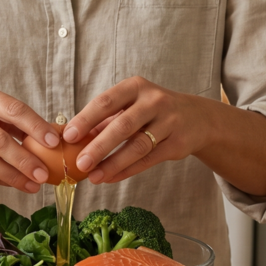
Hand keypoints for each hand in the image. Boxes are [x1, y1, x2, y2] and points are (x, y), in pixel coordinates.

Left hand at [62, 76, 214, 184]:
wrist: (197, 117)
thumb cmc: (152, 110)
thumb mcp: (130, 105)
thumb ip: (104, 120)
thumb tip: (72, 138)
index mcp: (135, 87)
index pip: (106, 102)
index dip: (85, 119)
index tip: (68, 136)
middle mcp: (154, 101)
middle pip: (122, 126)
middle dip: (98, 146)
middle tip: (80, 163)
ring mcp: (169, 122)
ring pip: (137, 146)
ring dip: (112, 164)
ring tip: (93, 176)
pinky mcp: (178, 143)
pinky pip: (148, 160)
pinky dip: (127, 170)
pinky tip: (110, 177)